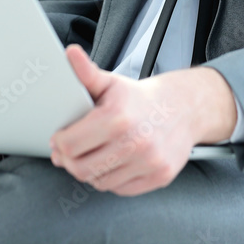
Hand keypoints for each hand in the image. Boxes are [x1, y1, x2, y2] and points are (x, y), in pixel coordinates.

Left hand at [49, 45, 236, 196]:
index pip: (70, 145)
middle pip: (81, 168)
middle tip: (69, 152)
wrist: (184, 108)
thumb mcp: (112, 82)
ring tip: (93, 155)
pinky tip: (114, 162)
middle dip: (69, 161)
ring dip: (91, 171)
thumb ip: (86, 72)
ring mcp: (149, 161)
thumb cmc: (140, 98)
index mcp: (117, 117)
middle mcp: (135, 141)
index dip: (59, 143)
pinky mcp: (159, 176)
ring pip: (100, 182)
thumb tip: (70, 53)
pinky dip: (112, 179)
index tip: (59, 139)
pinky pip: (121, 189)